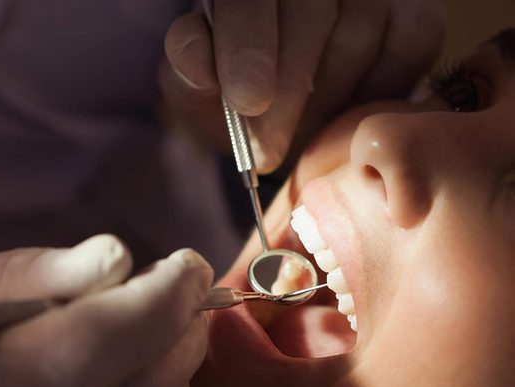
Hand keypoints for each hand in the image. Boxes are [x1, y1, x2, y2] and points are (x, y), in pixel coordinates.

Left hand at [161, 0, 443, 173]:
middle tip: (265, 153)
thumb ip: (189, 65)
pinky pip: (407, 50)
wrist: (275, 103)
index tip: (247, 101)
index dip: (248, 43)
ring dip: (324, 101)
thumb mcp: (196, 83)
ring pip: (358, 34)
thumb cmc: (231, 90)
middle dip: (286, 91)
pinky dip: (375, 94)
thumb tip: (194, 54)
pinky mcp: (416, 15)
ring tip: (297, 138)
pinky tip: (341, 119)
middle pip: (310, 12)